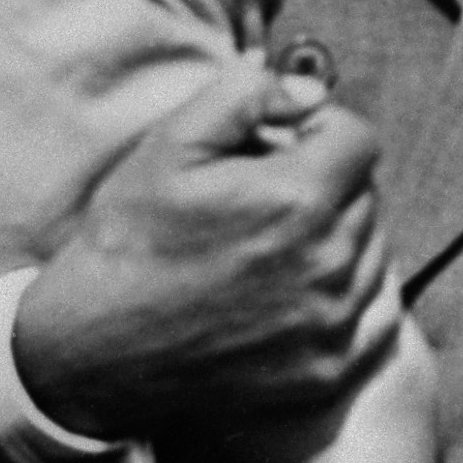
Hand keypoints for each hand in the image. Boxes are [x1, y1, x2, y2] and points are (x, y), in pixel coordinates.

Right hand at [11, 54, 395, 442]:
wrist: (89, 353)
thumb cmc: (127, 240)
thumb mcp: (169, 145)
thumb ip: (246, 95)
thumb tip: (309, 90)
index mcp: (297, 199)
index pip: (359, 140)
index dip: (320, 132)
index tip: (283, 148)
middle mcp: (328, 263)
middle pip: (366, 196)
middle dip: (327, 184)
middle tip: (265, 199)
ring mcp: (331, 324)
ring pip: (373, 253)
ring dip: (339, 239)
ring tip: (273, 247)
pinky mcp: (327, 372)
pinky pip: (374, 315)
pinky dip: (348, 297)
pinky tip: (296, 293)